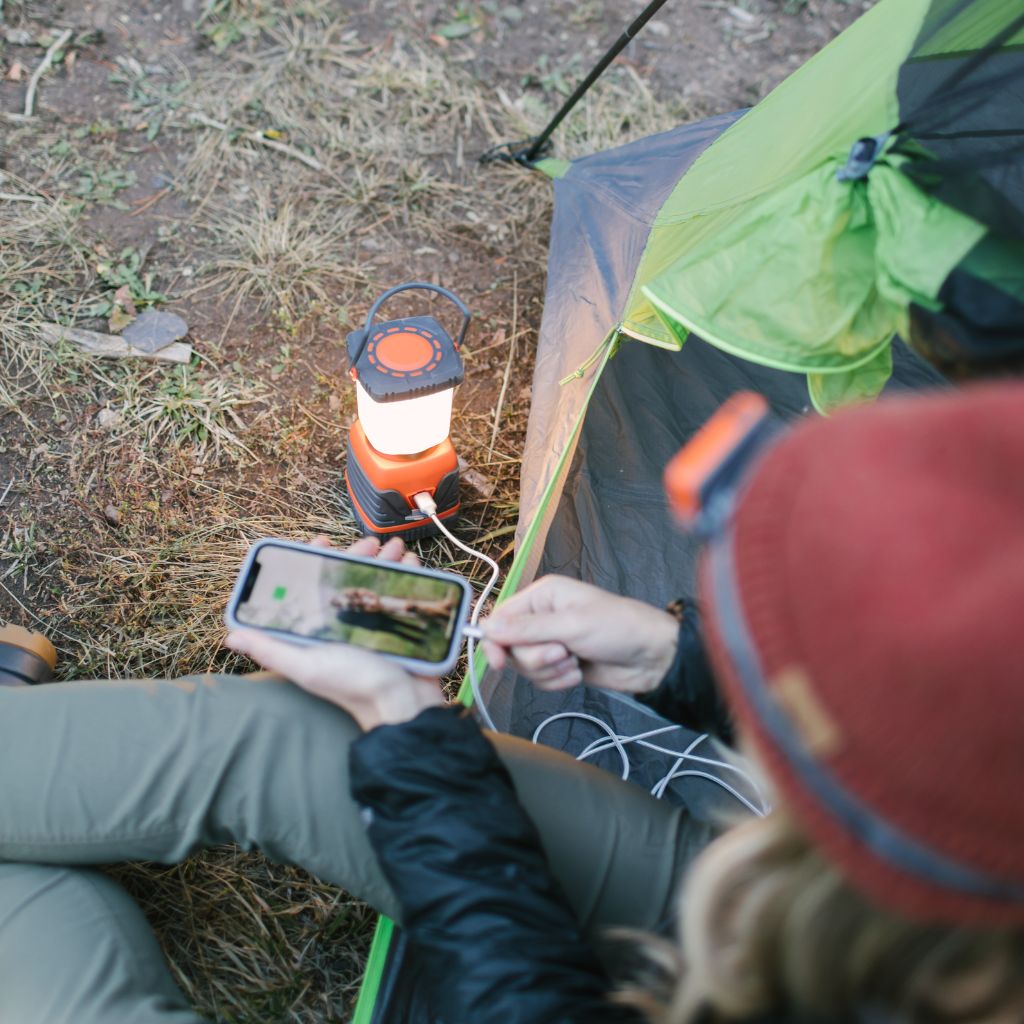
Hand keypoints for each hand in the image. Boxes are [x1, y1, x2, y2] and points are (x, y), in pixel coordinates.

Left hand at [225, 535, 446, 730]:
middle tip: (370, 543)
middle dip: (358, 555)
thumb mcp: (307, 667)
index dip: (315, 561)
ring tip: (396, 548)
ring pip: (377, 582)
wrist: (401, 703)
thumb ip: (271, 650)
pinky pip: (402, 594)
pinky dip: (408, 575)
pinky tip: (412, 563)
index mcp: (319, 629)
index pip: (312, 586)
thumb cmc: (352, 687)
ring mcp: (373, 624)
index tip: (323, 541)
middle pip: (349, 578)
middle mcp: (344, 624)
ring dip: (387, 560)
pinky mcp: (399, 627)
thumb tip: (231, 637)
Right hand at [480, 575, 677, 694]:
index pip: (501, 619)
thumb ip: (527, 629)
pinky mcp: (561, 664)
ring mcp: (551, 642)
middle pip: (511, 647)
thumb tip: (486, 628)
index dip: (495, 642)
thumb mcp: (571, 625)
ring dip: (550, 671)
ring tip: (575, 662)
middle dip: (535, 658)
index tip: (499, 662)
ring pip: (526, 666)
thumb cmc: (618, 628)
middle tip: (563, 653)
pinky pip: (541, 680)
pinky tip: (579, 673)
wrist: (651, 657)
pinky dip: (559, 681)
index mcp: (542, 596)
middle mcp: (542, 617)